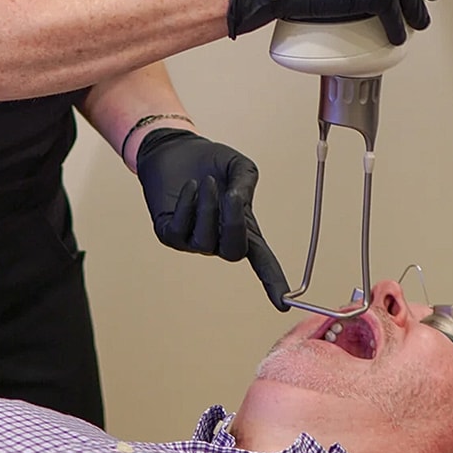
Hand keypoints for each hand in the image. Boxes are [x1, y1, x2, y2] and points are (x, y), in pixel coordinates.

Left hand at [136, 128, 289, 309]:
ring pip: (205, 240)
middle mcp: (219, 241)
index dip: (273, 281)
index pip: (262, 262)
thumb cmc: (211, 162)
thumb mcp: (238, 166)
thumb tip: (238, 202)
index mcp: (244, 229)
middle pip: (233, 252)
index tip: (283, 302)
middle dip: (233, 224)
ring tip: (205, 181)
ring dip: (208, 208)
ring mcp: (193, 241)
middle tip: (231, 195)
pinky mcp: (168, 234)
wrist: (176, 149)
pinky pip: (180, 230)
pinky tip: (190, 187)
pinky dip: (187, 207)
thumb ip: (245, 182)